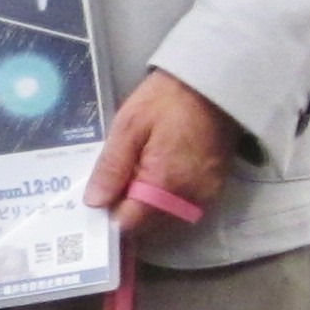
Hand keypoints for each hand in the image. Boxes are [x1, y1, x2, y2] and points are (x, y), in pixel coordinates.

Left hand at [85, 69, 235, 230]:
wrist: (214, 83)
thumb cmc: (168, 99)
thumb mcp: (130, 124)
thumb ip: (111, 166)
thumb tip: (94, 201)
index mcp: (165, 185)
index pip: (129, 223)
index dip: (109, 214)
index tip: (99, 199)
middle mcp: (189, 200)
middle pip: (148, 226)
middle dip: (128, 211)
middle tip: (116, 181)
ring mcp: (206, 196)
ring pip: (165, 220)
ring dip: (147, 207)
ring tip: (136, 175)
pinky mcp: (215, 189)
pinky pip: (182, 208)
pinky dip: (165, 199)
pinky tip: (156, 175)